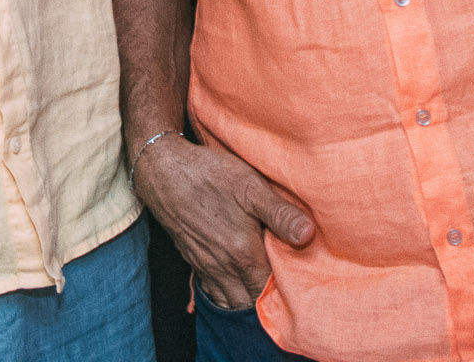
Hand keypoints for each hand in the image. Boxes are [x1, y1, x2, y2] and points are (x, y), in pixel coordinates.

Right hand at [131, 132, 313, 311]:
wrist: (164, 171)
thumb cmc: (210, 175)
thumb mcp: (251, 186)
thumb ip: (280, 214)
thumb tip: (309, 235)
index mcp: (242, 254)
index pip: (270, 291)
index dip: (286, 292)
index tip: (300, 284)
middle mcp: (223, 268)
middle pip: (250, 302)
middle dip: (266, 301)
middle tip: (285, 290)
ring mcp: (205, 266)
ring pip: (230, 301)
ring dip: (246, 301)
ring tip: (262, 290)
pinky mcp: (193, 260)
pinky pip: (212, 291)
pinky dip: (226, 295)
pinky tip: (236, 283)